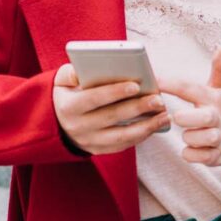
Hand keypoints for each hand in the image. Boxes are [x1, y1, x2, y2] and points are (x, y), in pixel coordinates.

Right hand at [52, 63, 169, 154]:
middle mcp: (78, 127)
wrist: (56, 122)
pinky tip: (155, 126)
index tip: (135, 85)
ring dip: (145, 126)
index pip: (92, 99)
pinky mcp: (98, 150)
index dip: (114, 92)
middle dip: (137, 108)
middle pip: (111, 117)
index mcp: (68, 107)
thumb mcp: (61, 80)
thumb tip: (83, 70)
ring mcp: (88, 141)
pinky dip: (140, 136)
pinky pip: (122, 145)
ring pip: (121, 136)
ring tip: (164, 116)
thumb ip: (71, 72)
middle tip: (158, 100)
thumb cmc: (67, 94)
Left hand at [158, 46, 220, 168]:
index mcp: (214, 97)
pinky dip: (191, 153)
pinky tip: (193, 146)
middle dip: (186, 118)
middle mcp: (216, 116)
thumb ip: (220, 66)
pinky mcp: (217, 156)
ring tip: (190, 132)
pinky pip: (197, 157)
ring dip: (188, 137)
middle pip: (202, 117)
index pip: (191, 88)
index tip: (154, 80)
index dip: (171, 84)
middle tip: (177, 116)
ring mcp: (218, 137)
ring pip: (197, 139)